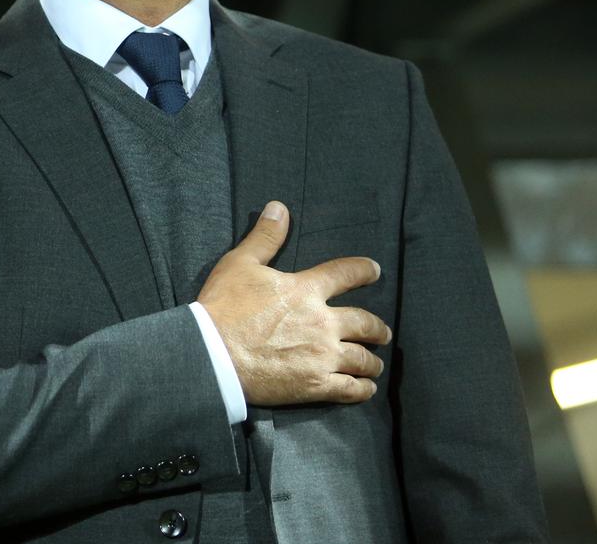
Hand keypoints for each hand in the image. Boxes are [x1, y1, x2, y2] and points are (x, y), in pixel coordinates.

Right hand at [196, 200, 391, 405]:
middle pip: (365, 323)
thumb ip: (265, 237)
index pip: (345, 274)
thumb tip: (279, 207)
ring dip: (373, 361)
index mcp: (306, 290)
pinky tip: (366, 388)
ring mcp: (323, 356)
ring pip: (363, 359)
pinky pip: (351, 388)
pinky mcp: (316, 385)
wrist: (213, 353)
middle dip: (378, 328)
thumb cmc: (224, 306)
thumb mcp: (240, 263)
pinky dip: (362, 389)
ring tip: (375, 363)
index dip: (363, 270)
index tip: (375, 271)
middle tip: (383, 332)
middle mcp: (323, 323)